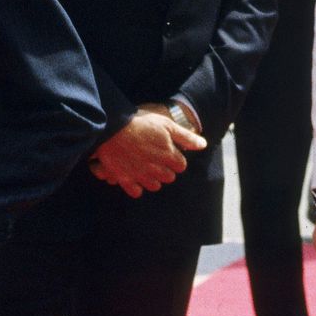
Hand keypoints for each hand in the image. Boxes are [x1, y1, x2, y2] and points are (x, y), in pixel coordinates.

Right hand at [88, 106, 205, 198]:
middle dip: (165, 169)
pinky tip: (134, 176)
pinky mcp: (125, 179)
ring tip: (145, 167)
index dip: (175, 158)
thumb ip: (186, 137)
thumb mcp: (167, 125)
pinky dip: (136, 187)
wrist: (112, 127)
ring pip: (154, 186)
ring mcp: (141, 175)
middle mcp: (157, 169)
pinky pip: (136, 192)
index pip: (181, 166)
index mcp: (168, 156)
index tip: (168, 152)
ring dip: (152, 178)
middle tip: (155, 158)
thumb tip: (203, 145)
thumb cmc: (141, 123)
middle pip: (169, 177)